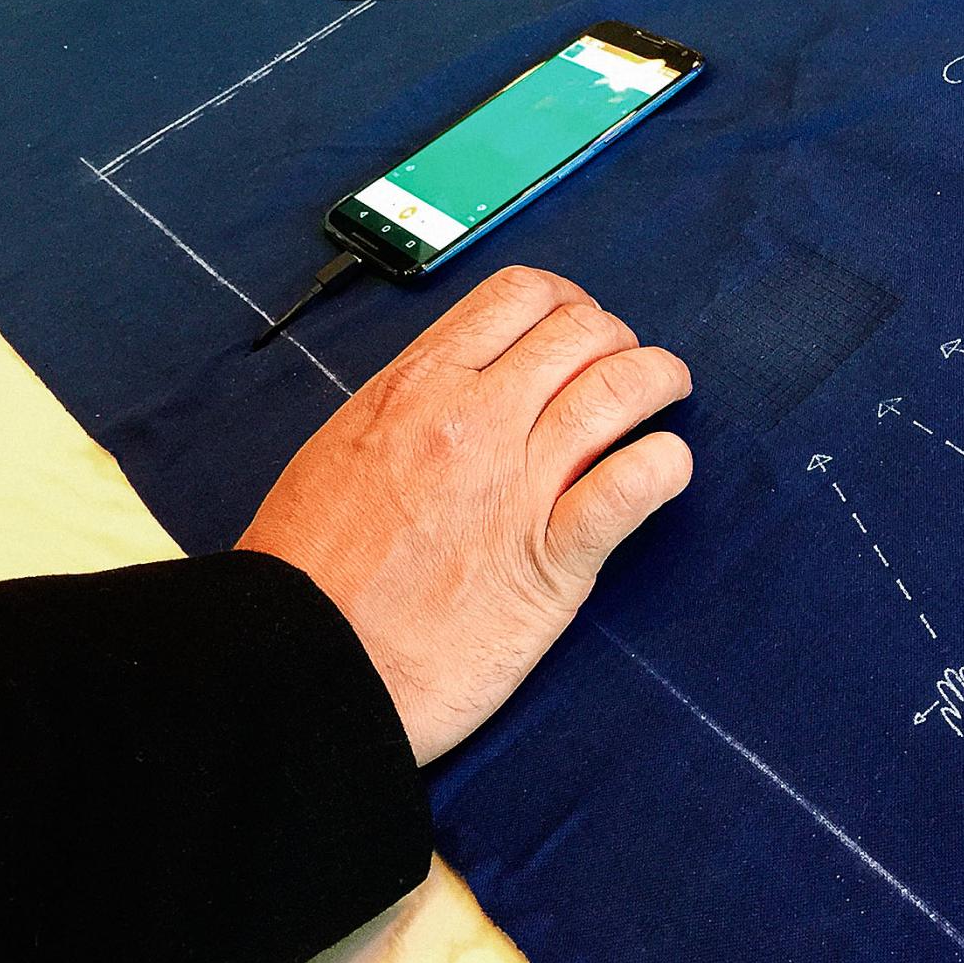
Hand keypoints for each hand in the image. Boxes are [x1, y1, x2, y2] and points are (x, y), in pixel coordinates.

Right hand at [240, 266, 692, 763]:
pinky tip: (666, 468)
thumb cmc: (305, 572)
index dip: (566, 303)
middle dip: (617, 340)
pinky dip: (665, 465)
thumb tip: (459, 390)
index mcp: (417, 386)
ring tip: (665, 395)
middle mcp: (473, 420)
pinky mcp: (552, 560)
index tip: (577, 328)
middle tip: (624, 368)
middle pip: (582, 331)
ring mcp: (517, 485)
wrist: (298, 666)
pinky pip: (633, 485)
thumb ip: (408, 410)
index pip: (519, 296)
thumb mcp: (342, 448)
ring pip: (621, 388)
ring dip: (657, 382)